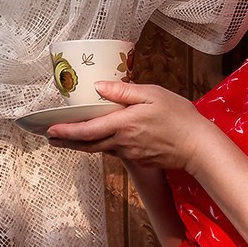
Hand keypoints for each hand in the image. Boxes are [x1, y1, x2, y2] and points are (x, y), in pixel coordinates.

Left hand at [44, 81, 214, 171]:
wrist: (198, 146)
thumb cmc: (179, 117)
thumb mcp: (153, 94)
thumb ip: (124, 91)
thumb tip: (98, 88)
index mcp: (123, 124)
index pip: (87, 130)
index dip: (66, 131)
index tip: (49, 130)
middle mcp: (122, 142)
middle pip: (87, 144)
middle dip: (66, 141)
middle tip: (49, 137)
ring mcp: (129, 153)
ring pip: (99, 149)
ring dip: (81, 144)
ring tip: (67, 138)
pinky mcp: (138, 159)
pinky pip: (114, 151)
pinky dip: (101, 145)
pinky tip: (99, 139)